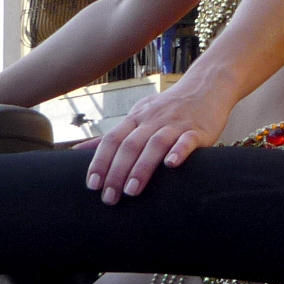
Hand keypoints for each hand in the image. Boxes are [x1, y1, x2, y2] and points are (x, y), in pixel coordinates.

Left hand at [85, 78, 233, 201]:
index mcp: (136, 119)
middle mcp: (152, 120)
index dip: (100, 162)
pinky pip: (187, 140)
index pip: (112, 140)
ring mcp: (175, 124)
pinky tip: (172, 165)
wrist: (205, 86)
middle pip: (130, 145)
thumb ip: (112, 135)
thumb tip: (78, 150)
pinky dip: (179, 151)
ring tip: (132, 191)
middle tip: (109, 197)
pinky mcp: (198, 129)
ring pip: (155, 144)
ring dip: (141, 167)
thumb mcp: (138, 116)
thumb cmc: (168, 107)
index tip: (92, 185)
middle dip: (117, 172)